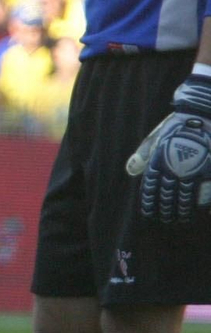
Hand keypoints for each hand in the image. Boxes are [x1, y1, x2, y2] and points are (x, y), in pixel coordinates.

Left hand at [127, 74, 210, 221]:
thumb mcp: (157, 137)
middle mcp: (176, 169)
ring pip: (187, 197)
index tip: (148, 212)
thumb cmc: (178, 125)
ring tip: (180, 218)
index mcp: (160, 161)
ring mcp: (195, 170)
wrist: (204, 114)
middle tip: (165, 219)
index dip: (150, 202)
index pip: (152, 188)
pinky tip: (201, 211)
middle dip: (166, 209)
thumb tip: (130, 171)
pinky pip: (206, 192)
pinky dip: (203, 203)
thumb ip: (143, 154)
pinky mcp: (210, 171)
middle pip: (169, 196)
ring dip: (183, 210)